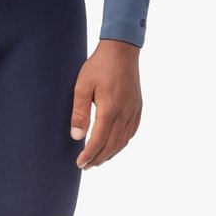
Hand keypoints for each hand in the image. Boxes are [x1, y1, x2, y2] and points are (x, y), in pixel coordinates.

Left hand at [69, 38, 141, 168]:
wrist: (122, 49)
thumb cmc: (99, 66)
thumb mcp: (82, 86)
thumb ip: (79, 112)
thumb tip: (77, 136)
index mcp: (110, 108)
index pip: (99, 140)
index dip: (89, 155)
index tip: (80, 163)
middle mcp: (125, 112)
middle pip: (112, 145)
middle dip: (99, 158)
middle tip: (86, 166)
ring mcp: (134, 110)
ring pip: (123, 140)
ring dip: (111, 153)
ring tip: (98, 159)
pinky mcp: (138, 106)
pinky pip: (132, 131)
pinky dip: (122, 142)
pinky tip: (115, 145)